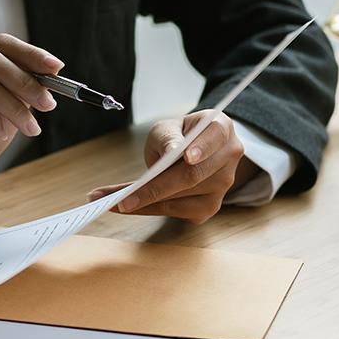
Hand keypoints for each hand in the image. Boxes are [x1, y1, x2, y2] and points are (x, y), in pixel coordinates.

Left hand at [88, 111, 256, 224]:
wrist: (191, 151)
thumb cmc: (178, 135)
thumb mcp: (169, 126)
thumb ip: (169, 136)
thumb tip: (173, 151)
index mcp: (222, 129)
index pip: (215, 136)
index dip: (202, 147)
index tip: (185, 157)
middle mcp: (228, 159)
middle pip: (192, 177)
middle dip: (153, 188)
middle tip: (120, 197)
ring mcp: (222, 187)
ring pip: (179, 199)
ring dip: (142, 202)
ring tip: (110, 202)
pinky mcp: (208, 208)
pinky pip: (174, 212)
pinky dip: (147, 209)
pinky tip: (125, 207)